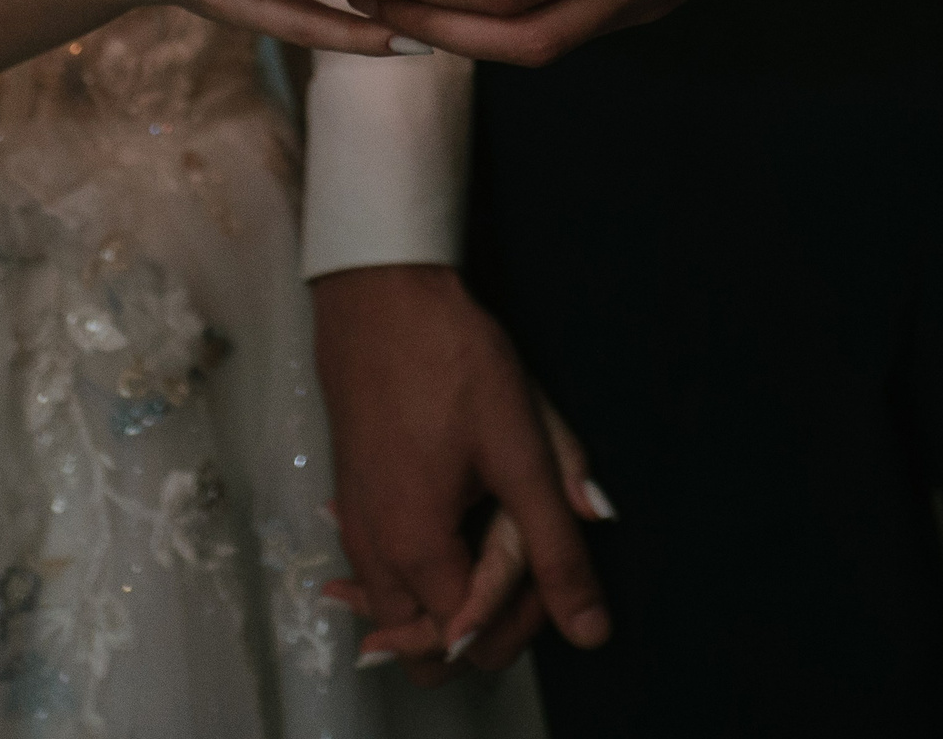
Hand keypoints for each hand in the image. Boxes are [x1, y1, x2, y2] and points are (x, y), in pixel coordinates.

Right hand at [313, 266, 610, 679]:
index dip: (525, 614)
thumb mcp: (522, 453)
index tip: (548, 551)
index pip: (473, 642)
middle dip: (485, 622)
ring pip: (402, 612)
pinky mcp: (350, 500)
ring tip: (494, 527)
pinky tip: (454, 522)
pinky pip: (381, 573)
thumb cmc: (452, 361)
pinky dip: (420, 569)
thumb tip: (592, 630)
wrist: (380, 292)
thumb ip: (559, 550)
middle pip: (427, 649)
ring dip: (452, 592)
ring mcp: (353, 528)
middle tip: (524, 555)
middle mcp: (372, 553)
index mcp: (414, 550)